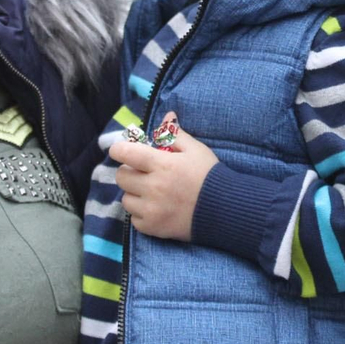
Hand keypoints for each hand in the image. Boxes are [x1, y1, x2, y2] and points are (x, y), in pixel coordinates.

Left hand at [108, 113, 216, 240]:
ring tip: (151, 193)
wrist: (224, 209)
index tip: (121, 151)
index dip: (119, 150)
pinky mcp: (153, 227)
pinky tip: (156, 208)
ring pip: (126, 199)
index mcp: (162, 164)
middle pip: (121, 176)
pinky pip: (134, 219)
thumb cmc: (208, 175)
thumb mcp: (195, 149)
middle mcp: (153, 187)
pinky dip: (142, 213)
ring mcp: (151, 209)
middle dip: (130, 171)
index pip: (126, 153)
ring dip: (135, 194)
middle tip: (143, 172)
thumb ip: (175, 133)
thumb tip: (166, 116)